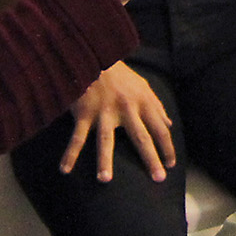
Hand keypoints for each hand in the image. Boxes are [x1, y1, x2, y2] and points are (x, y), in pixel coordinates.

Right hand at [58, 62, 174, 182]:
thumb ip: (156, 106)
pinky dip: (70, 154)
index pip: (160, 129)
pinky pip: (77, 136)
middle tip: (159, 178)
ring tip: (105, 179)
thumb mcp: (142, 86)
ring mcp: (103, 111)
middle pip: (140, 137)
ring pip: (105, 139)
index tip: (171, 165)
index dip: (167, 148)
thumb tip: (169, 125)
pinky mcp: (84, 112)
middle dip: (151, 159)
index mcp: (142, 102)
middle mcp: (125, 108)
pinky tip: (65, 169)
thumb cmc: (119, 75)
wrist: (93, 55)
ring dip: (104, 160)